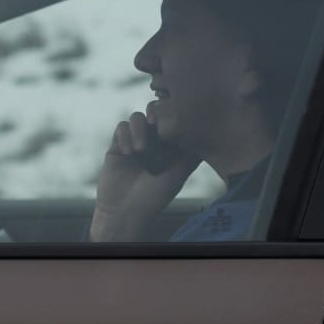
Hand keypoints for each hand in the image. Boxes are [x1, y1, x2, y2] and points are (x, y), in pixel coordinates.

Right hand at [90, 112, 199, 241]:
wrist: (125, 211)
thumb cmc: (154, 197)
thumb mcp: (178, 176)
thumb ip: (190, 156)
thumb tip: (206, 136)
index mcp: (168, 147)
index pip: (172, 121)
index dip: (172, 115)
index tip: (173, 122)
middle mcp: (152, 142)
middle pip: (153, 112)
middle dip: (155, 114)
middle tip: (155, 124)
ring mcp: (134, 142)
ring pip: (136, 118)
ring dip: (138, 129)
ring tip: (140, 150)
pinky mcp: (117, 146)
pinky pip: (121, 128)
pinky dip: (125, 136)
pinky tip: (128, 153)